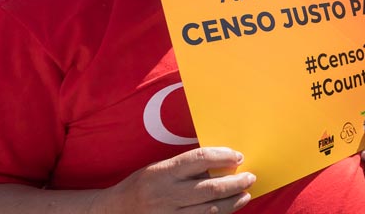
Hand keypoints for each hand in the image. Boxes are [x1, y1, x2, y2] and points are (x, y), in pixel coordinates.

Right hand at [93, 147, 253, 213]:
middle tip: (250, 177)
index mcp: (164, 172)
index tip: (238, 156)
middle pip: (211, 188)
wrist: (115, 211)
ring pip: (211, 210)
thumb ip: (186, 166)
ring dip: (233, 202)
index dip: (223, 156)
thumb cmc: (142, 185)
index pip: (201, 159)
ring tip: (245, 194)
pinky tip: (229, 208)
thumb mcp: (160, 168)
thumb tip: (221, 162)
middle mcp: (167, 194)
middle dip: (236, 182)